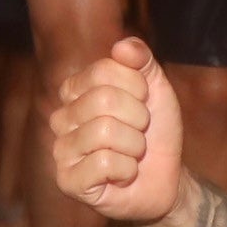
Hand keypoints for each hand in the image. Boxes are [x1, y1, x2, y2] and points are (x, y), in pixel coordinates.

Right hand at [54, 33, 186, 224]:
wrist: (165, 178)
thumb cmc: (155, 132)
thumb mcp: (157, 90)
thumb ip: (142, 62)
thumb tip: (122, 45)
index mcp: (76, 91)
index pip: (104, 70)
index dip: (137, 87)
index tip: (143, 104)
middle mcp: (62, 118)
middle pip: (103, 99)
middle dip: (138, 118)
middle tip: (139, 133)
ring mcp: (61, 151)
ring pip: (104, 131)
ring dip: (134, 145)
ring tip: (132, 154)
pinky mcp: (67, 181)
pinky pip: (103, 163)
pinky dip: (127, 169)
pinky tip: (123, 174)